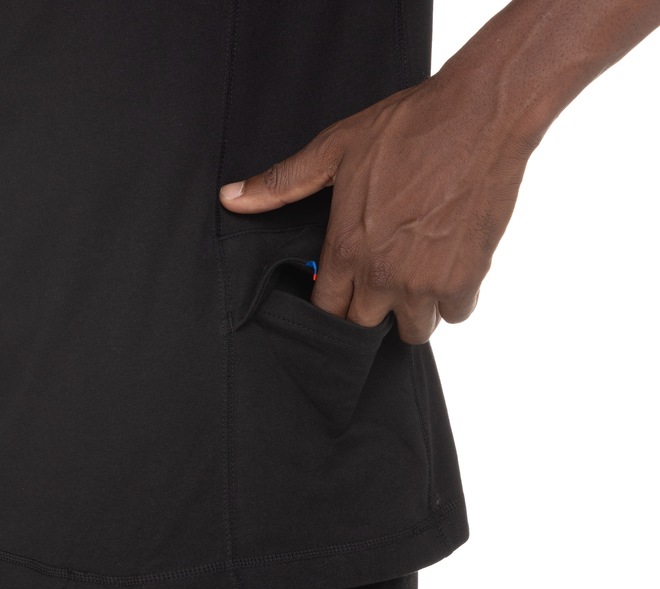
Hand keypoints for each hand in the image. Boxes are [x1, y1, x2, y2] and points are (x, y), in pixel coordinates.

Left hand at [219, 67, 533, 343]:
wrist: (479, 116)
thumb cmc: (408, 129)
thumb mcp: (335, 148)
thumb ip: (282, 183)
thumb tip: (230, 199)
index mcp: (348, 249)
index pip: (327, 311)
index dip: (332, 303)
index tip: (341, 290)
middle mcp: (384, 276)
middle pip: (365, 328)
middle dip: (368, 311)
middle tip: (379, 281)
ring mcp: (427, 282)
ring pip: (414, 331)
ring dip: (412, 311)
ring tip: (415, 277)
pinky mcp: (467, 278)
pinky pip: (456, 315)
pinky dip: (452, 300)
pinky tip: (448, 268)